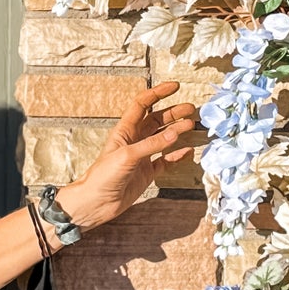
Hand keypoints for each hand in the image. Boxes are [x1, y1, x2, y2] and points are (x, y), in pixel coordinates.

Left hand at [60, 82, 198, 232]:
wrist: (96, 203)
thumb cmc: (103, 177)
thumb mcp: (127, 156)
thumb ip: (152, 144)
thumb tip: (175, 133)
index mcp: (125, 130)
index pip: (143, 104)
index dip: (158, 93)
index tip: (175, 87)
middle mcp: (134, 140)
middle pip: (157, 120)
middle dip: (174, 113)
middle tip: (192, 110)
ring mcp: (141, 156)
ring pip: (163, 138)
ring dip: (177, 131)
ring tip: (192, 125)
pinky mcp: (146, 173)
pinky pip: (165, 160)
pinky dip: (177, 155)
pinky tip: (188, 151)